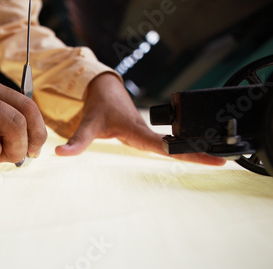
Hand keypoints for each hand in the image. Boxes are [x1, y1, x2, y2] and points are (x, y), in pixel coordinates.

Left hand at [55, 73, 225, 165]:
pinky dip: (184, 149)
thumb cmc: (98, 107)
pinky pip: (168, 143)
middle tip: (223, 162)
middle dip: (199, 153)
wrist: (104, 90)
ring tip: (219, 161)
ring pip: (175, 143)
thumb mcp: (87, 125)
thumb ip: (77, 141)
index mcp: (137, 130)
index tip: (207, 156)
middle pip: (177, 144)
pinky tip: (196, 156)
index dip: (185, 152)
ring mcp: (148, 133)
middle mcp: (146, 132)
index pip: (164, 145)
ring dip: (195, 150)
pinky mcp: (147, 135)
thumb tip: (61, 154)